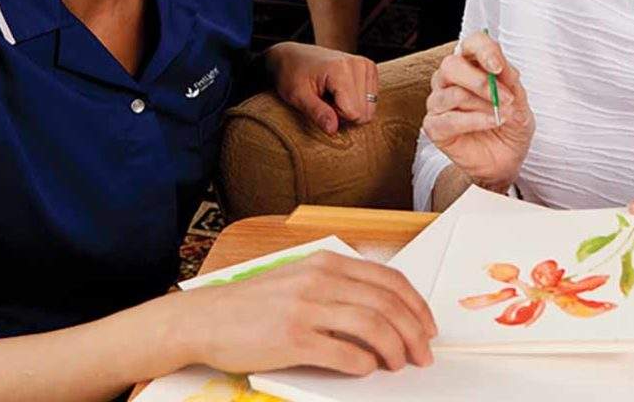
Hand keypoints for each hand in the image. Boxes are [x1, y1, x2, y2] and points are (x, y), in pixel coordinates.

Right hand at [179, 250, 435, 374]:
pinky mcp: (293, 338)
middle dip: (414, 332)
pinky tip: (367, 369)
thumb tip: (381, 312)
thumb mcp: (299, 280)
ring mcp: (306, 308)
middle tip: (424, 354)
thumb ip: (337, 287)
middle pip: (387, 304)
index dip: (416, 305)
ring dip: (396, 350)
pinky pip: (344, 353)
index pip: (388, 280)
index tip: (427, 326)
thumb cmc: (254, 304)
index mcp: (326, 263)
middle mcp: (320, 280)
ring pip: (373, 327)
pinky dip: (364, 364)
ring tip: (400, 365)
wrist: (207, 318)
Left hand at [265, 41, 378, 133]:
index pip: (352, 112)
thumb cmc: (292, 75)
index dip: (335, 116)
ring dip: (350, 108)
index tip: (320, 103)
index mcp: (340, 68)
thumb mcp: (297, 96)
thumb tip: (332, 130)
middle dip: (344, 113)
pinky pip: (372, 99)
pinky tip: (341, 91)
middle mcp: (358, 64)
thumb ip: (316, 112)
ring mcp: (365, 64)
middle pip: (364, 112)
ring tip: (332, 95)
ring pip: (370, 108)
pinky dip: (356, 100)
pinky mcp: (369, 68)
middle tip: (325, 100)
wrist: (293, 56)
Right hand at [422, 31, 534, 189]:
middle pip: (451, 65)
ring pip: (451, 93)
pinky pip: (448, 119)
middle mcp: (450, 79)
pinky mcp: (434, 126)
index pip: (471, 44)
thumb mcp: (520, 102)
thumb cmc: (510, 126)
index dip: (483, 51)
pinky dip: (474, 121)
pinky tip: (491, 123)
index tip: (498, 67)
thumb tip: (501, 68)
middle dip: (480, 81)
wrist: (506, 160)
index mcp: (471, 64)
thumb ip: (510, 82)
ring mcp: (439, 102)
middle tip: (505, 98)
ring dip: (482, 105)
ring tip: (502, 115)